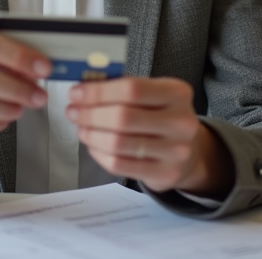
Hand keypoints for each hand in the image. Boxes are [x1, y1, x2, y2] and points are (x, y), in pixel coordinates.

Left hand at [66, 77, 232, 196]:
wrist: (189, 151)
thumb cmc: (160, 116)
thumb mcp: (152, 95)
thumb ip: (122, 89)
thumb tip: (83, 88)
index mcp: (177, 93)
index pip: (131, 89)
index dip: (98, 91)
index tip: (76, 93)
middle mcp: (181, 122)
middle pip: (122, 117)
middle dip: (89, 114)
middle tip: (72, 112)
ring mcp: (175, 151)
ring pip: (118, 143)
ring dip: (91, 134)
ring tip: (81, 128)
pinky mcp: (165, 173)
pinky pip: (119, 164)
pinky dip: (99, 154)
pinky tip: (93, 145)